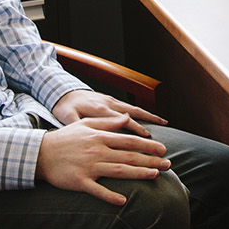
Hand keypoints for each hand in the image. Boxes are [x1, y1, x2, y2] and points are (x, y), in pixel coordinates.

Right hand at [36, 114, 170, 204]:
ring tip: (155, 175)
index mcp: (99, 137)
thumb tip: (127, 119)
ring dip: (138, 173)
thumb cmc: (64, 139)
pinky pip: (97, 190)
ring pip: (119, 170)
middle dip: (150, 160)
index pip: (129, 140)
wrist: (40, 154)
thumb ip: (107, 122)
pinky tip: (123, 201)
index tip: (163, 149)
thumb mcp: (85, 124)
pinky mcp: (79, 182)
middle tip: (168, 164)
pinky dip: (110, 196)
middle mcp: (97, 151)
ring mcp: (89, 167)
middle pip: (129, 156)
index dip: (148, 144)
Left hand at [51, 88, 167, 129]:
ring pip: (134, 108)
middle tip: (161, 132)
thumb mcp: (66, 117)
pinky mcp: (112, 100)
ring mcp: (112, 101)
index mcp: (99, 110)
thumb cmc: (64, 108)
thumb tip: (81, 131)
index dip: (134, 127)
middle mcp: (109, 104)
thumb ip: (75, 124)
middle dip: (149, 121)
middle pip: (133, 112)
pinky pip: (130, 107)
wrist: (63, 92)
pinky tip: (151, 118)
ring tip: (164, 123)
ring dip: (150, 115)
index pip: (121, 120)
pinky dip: (142, 112)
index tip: (147, 136)